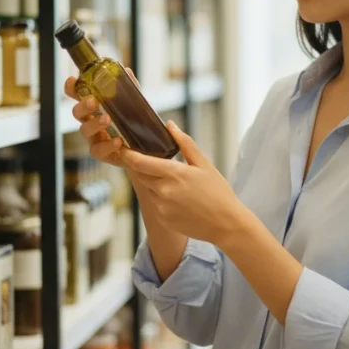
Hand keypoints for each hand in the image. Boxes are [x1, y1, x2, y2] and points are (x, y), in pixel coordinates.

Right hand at [64, 75, 125, 165]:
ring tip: (107, 119)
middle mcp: (90, 121)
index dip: (71, 87)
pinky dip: (107, 146)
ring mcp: (94, 138)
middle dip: (83, 106)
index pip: (77, 95)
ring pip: (84, 130)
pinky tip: (117, 141)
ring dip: (94, 123)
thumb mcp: (134, 103)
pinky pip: (98, 151)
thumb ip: (130, 88)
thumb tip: (127, 71)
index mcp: (95, 106)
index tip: (73, 80)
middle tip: (93, 101)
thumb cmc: (134, 122)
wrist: (146, 147)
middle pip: (77, 112)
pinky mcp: (102, 154)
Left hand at [121, 121, 247, 244]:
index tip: (123, 148)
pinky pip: (156, 204)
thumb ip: (185, 143)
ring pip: (149, 189)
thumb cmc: (218, 191)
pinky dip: (162, 198)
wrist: (225, 223)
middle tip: (156, 163)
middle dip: (144, 167)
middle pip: (141, 175)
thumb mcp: (204, 164)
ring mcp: (161, 207)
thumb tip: (169, 125)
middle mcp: (163, 191)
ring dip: (156, 183)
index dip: (127, 154)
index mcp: (173, 173)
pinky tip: (181, 200)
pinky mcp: (163, 219)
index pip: (139, 162)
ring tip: (178, 185)